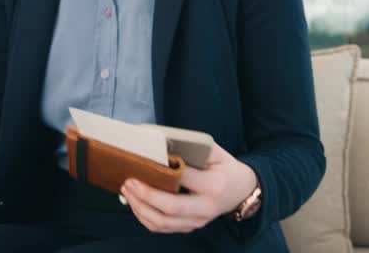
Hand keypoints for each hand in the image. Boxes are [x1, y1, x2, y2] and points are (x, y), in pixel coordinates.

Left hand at [120, 142, 257, 233]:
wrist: (242, 191)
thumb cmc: (225, 167)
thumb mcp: (215, 152)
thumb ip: (192, 146)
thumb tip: (159, 140)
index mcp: (214, 184)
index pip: (183, 178)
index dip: (160, 171)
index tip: (141, 162)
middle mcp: (206, 207)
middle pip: (169, 207)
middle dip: (144, 195)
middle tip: (129, 181)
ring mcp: (198, 221)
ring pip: (162, 222)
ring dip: (140, 208)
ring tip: (127, 191)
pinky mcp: (190, 227)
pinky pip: (162, 227)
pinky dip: (144, 217)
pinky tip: (135, 204)